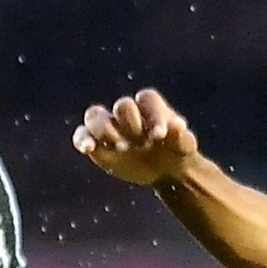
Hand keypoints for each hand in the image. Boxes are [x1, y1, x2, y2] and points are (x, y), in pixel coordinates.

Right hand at [73, 90, 198, 185]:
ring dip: (103, 128)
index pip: (147, 99)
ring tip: (119, 147)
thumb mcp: (184, 147)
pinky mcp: (97, 143)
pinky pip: (82, 133)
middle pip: (123, 106)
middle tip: (140, 144)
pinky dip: (82, 138)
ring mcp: (110, 126)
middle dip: (130, 123)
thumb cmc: (176, 151)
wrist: (165, 168)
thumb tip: (178, 126)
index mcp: (151, 107)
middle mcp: (129, 112)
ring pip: (96, 115)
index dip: (153, 114)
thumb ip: (181, 136)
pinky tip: (88, 149)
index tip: (159, 136)